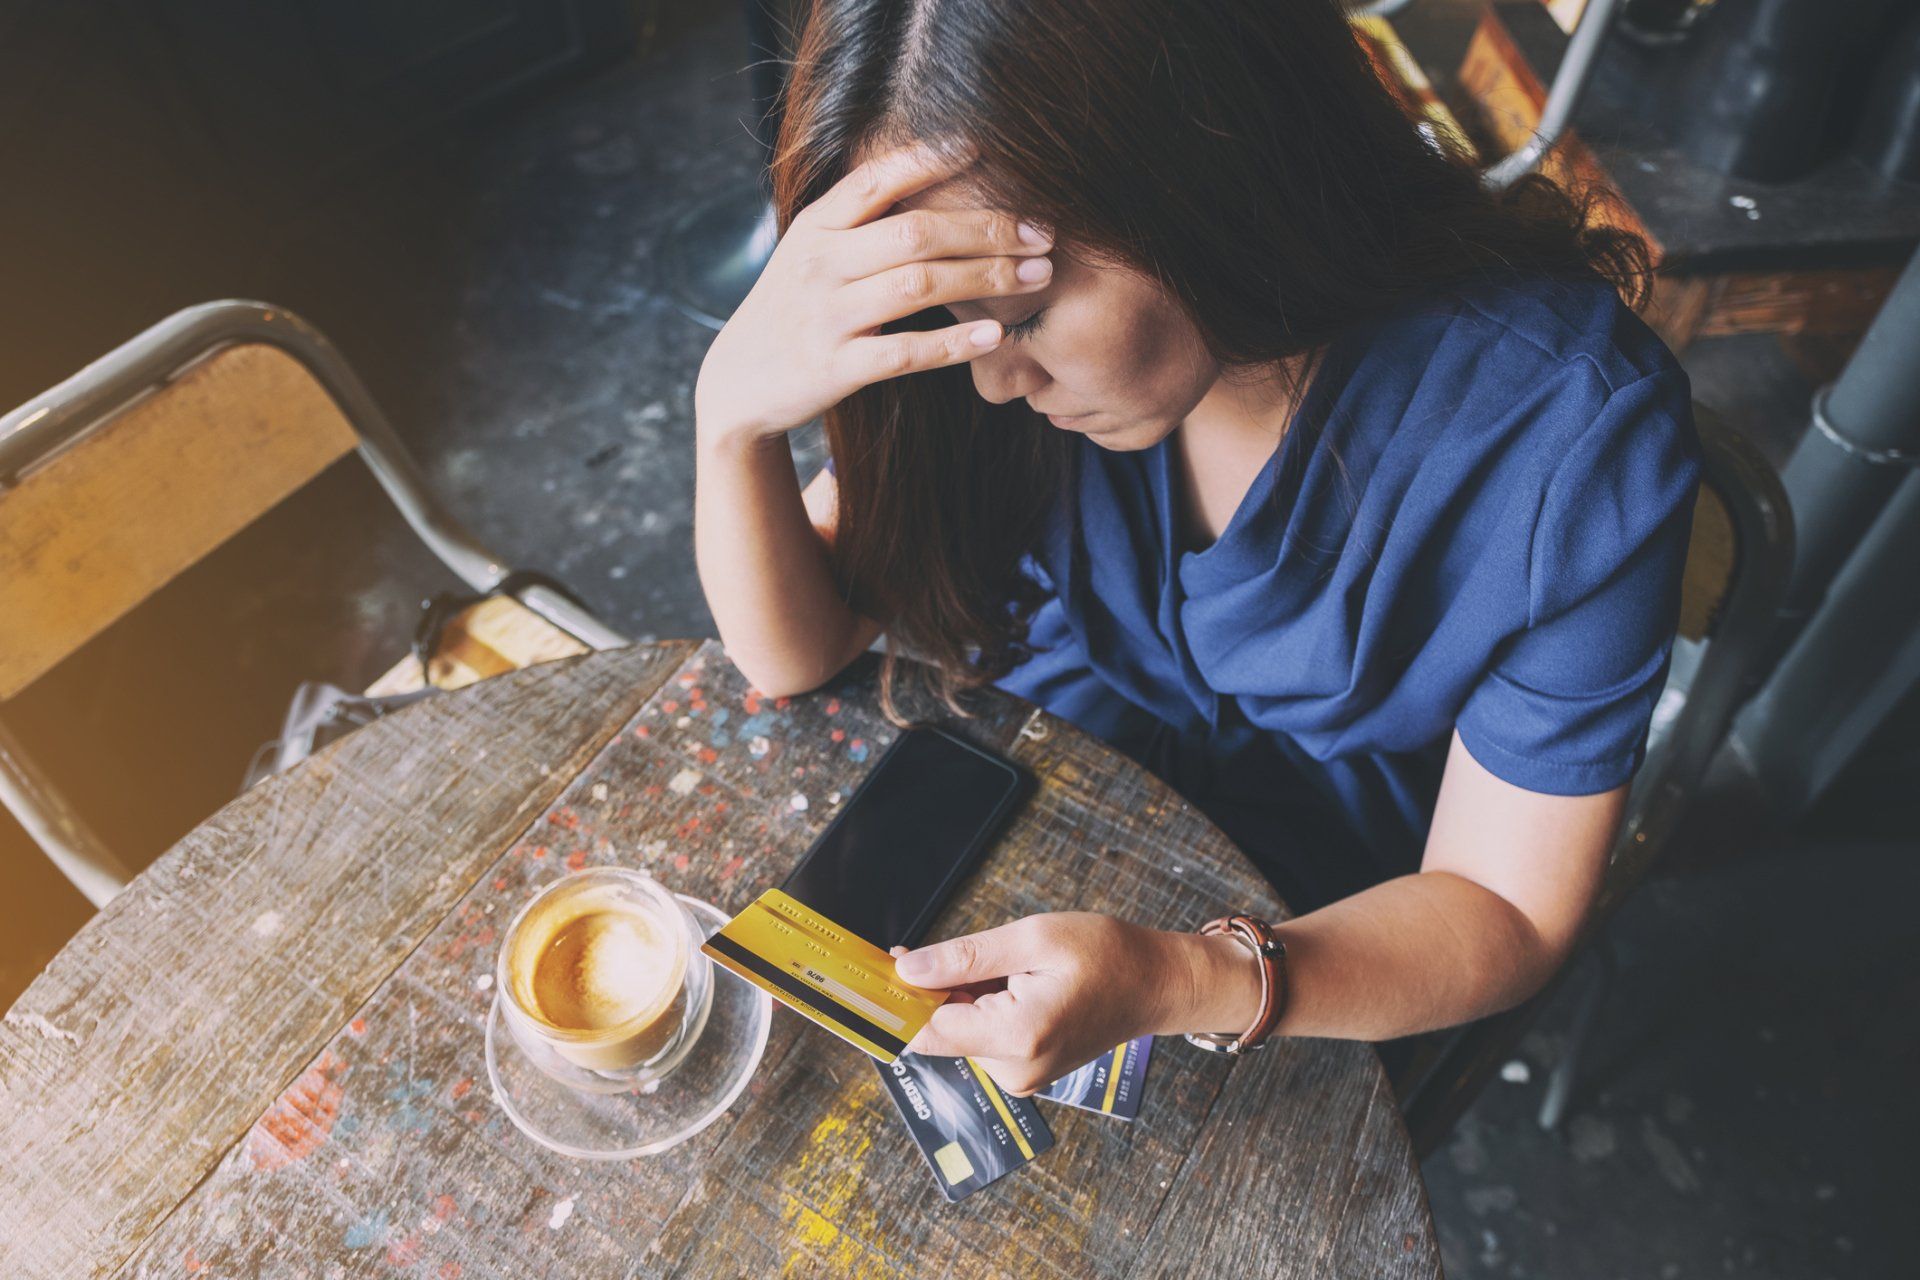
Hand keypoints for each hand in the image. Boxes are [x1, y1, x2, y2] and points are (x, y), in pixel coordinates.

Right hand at [693, 139, 1053, 449]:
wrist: (739, 382)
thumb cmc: (794, 308)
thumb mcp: (813, 252)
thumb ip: (862, 222)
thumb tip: (939, 179)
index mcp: (817, 225)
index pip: (879, 179)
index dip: (933, 160)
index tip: (989, 149)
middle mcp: (819, 263)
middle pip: (915, 231)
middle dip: (987, 228)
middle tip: (1043, 232)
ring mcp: (826, 316)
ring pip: (918, 285)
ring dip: (986, 277)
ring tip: (1038, 275)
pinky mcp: (835, 367)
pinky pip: (906, 351)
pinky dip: (954, 342)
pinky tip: (995, 333)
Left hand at [891, 913, 1260, 1095]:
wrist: (1156, 984)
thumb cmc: (1106, 955)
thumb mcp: (1031, 938)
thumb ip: (965, 959)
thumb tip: (908, 971)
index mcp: (1016, 1036)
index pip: (927, 1029)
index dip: (896, 999)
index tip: (871, 974)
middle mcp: (1014, 1070)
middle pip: (940, 1032)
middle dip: (933, 991)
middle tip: (942, 952)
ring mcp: (1020, 1076)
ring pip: (959, 1033)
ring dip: (960, 997)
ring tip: (1004, 966)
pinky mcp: (1025, 1071)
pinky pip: (982, 1038)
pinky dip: (980, 1009)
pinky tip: (1009, 984)